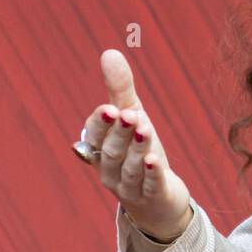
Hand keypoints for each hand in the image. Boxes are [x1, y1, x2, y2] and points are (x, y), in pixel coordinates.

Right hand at [80, 49, 192, 239]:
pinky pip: (149, 186)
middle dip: (119, 133)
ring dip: (137, 148)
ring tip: (145, 128)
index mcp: (100, 151)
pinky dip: (150, 173)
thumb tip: (109, 52)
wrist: (157, 199)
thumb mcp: (132, 117)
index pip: (94, 137)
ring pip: (130, 168)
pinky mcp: (151, 197)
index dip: (101, 125)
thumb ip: (120, 89)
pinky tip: (154, 159)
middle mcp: (110, 171)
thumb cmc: (138, 151)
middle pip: (112, 152)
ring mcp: (129, 188)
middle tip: (128, 114)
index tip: (110, 109)